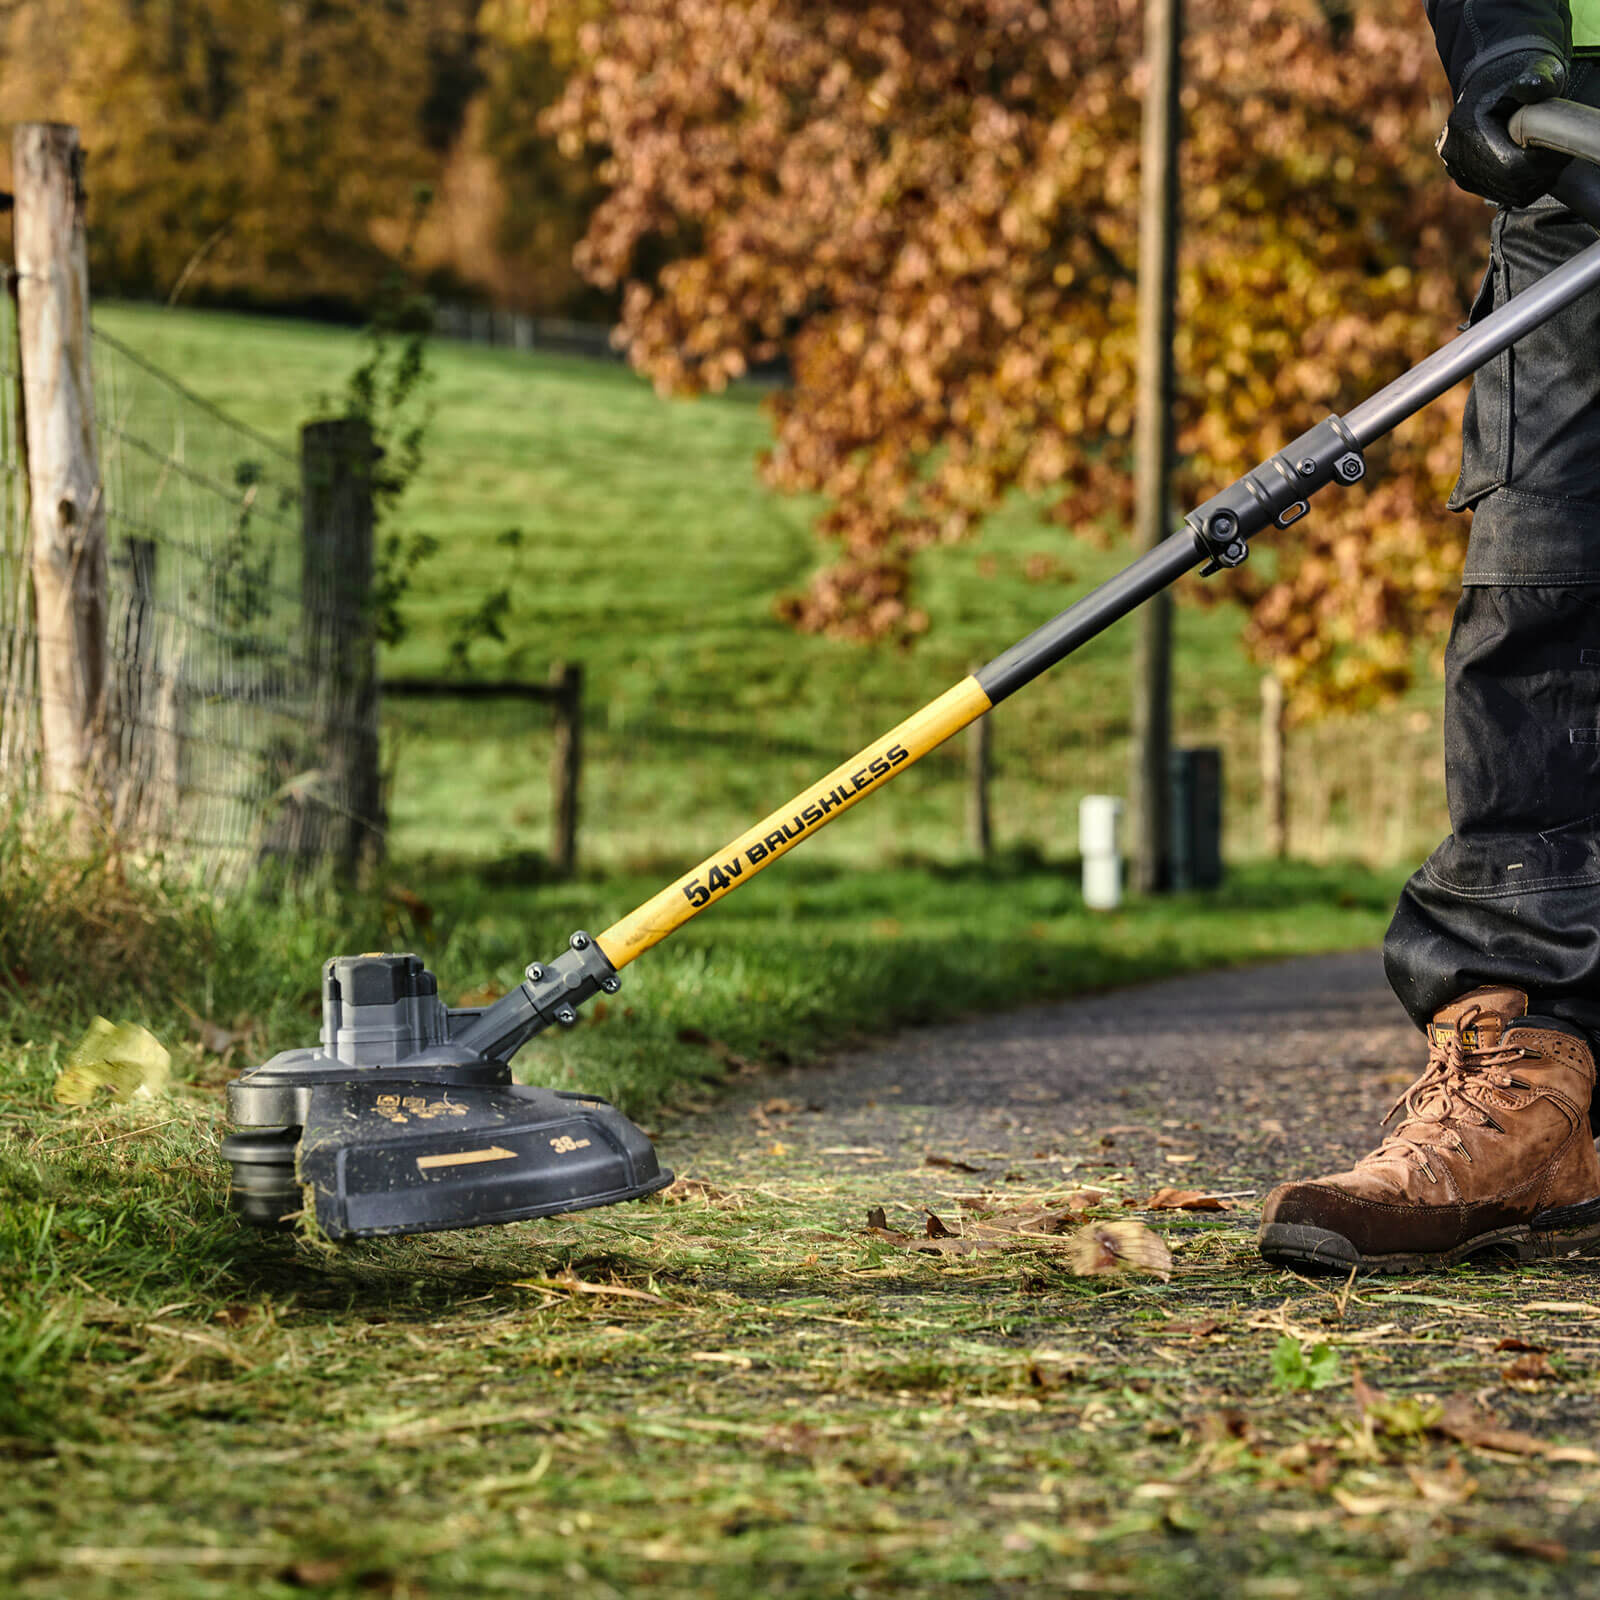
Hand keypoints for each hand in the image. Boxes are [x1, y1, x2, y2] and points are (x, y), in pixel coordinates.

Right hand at [1437, 48, 1568, 207]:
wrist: (1493, 82)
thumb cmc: (1517, 76)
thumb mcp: (1535, 70)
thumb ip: (1537, 79)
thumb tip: (1531, 88)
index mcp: (1467, 126)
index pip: (1509, 165)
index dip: (1541, 164)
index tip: (1562, 151)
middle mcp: (1454, 152)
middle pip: (1505, 183)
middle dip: (1538, 175)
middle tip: (1560, 158)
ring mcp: (1456, 167)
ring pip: (1502, 192)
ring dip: (1530, 182)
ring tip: (1548, 160)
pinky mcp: (1463, 177)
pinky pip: (1496, 192)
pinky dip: (1518, 185)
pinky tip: (1532, 166)